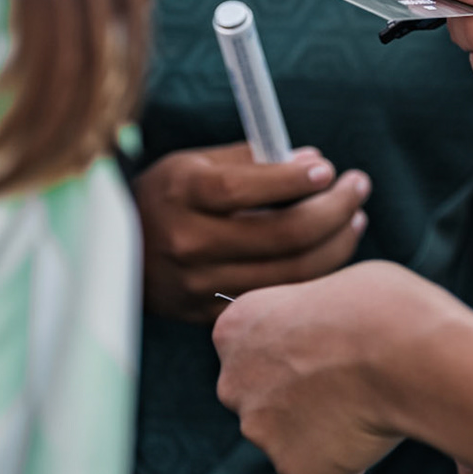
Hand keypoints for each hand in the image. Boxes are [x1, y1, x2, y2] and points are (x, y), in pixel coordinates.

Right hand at [135, 143, 370, 323]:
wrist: (112, 253)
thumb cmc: (166, 196)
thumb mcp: (195, 163)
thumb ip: (253, 160)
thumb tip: (315, 164)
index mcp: (182, 193)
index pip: (248, 187)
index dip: (296, 179)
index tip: (329, 169)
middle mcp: (188, 241)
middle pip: (283, 234)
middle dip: (335, 209)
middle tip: (360, 187)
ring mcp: (198, 284)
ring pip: (289, 273)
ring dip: (335, 244)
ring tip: (355, 219)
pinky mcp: (208, 313)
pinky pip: (275, 298)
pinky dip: (311, 276)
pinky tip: (329, 253)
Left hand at [214, 262, 459, 473]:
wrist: (403, 352)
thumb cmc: (381, 307)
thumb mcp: (332, 291)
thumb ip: (309, 322)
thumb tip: (329, 339)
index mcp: (236, 327)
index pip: (253, 353)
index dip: (295, 357)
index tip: (329, 353)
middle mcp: (233, 381)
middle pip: (263, 403)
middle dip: (299, 402)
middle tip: (352, 386)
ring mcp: (258, 429)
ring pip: (289, 444)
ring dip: (321, 435)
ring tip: (370, 407)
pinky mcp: (291, 469)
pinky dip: (343, 471)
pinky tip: (371, 438)